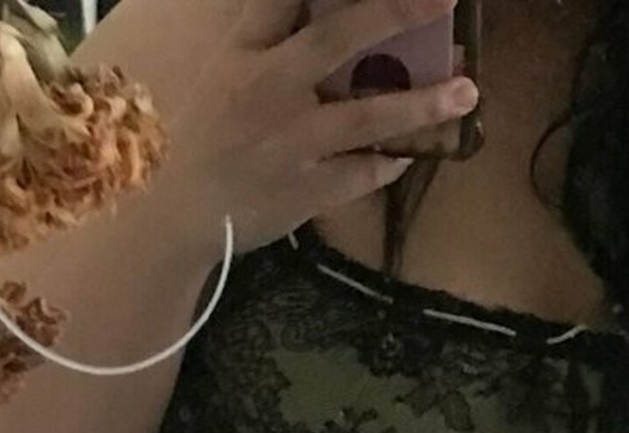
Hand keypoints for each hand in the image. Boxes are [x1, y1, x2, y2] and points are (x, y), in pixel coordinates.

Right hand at [148, 0, 478, 259]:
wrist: (161, 217)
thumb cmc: (180, 142)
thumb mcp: (214, 76)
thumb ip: (261, 41)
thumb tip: (299, 20)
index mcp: (242, 53)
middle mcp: (270, 88)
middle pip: (340, 37)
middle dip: (395, 11)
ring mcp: (292, 143)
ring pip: (369, 116)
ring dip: (423, 102)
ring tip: (467, 91)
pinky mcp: (304, 191)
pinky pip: (360, 174)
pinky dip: (388, 165)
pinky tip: (410, 156)